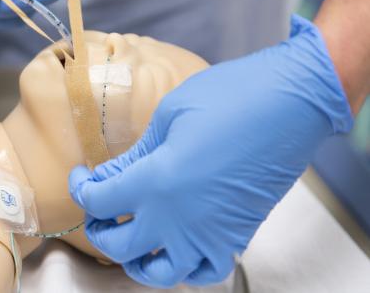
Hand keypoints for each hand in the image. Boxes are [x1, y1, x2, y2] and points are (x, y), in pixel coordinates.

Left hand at [68, 16, 352, 287]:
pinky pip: (204, 271)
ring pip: (160, 272)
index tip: (82, 176)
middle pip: (119, 246)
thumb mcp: (168, 117)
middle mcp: (178, 219)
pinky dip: (184, 268)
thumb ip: (135, 155)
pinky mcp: (236, 236)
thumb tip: (110, 176)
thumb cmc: (229, 98)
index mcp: (155, 183)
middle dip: (99, 229)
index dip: (81, 189)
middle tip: (98, 208)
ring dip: (137, 260)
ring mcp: (209, 233)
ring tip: (132, 239)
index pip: (97, 202)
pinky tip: (174, 247)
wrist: (290, 104)